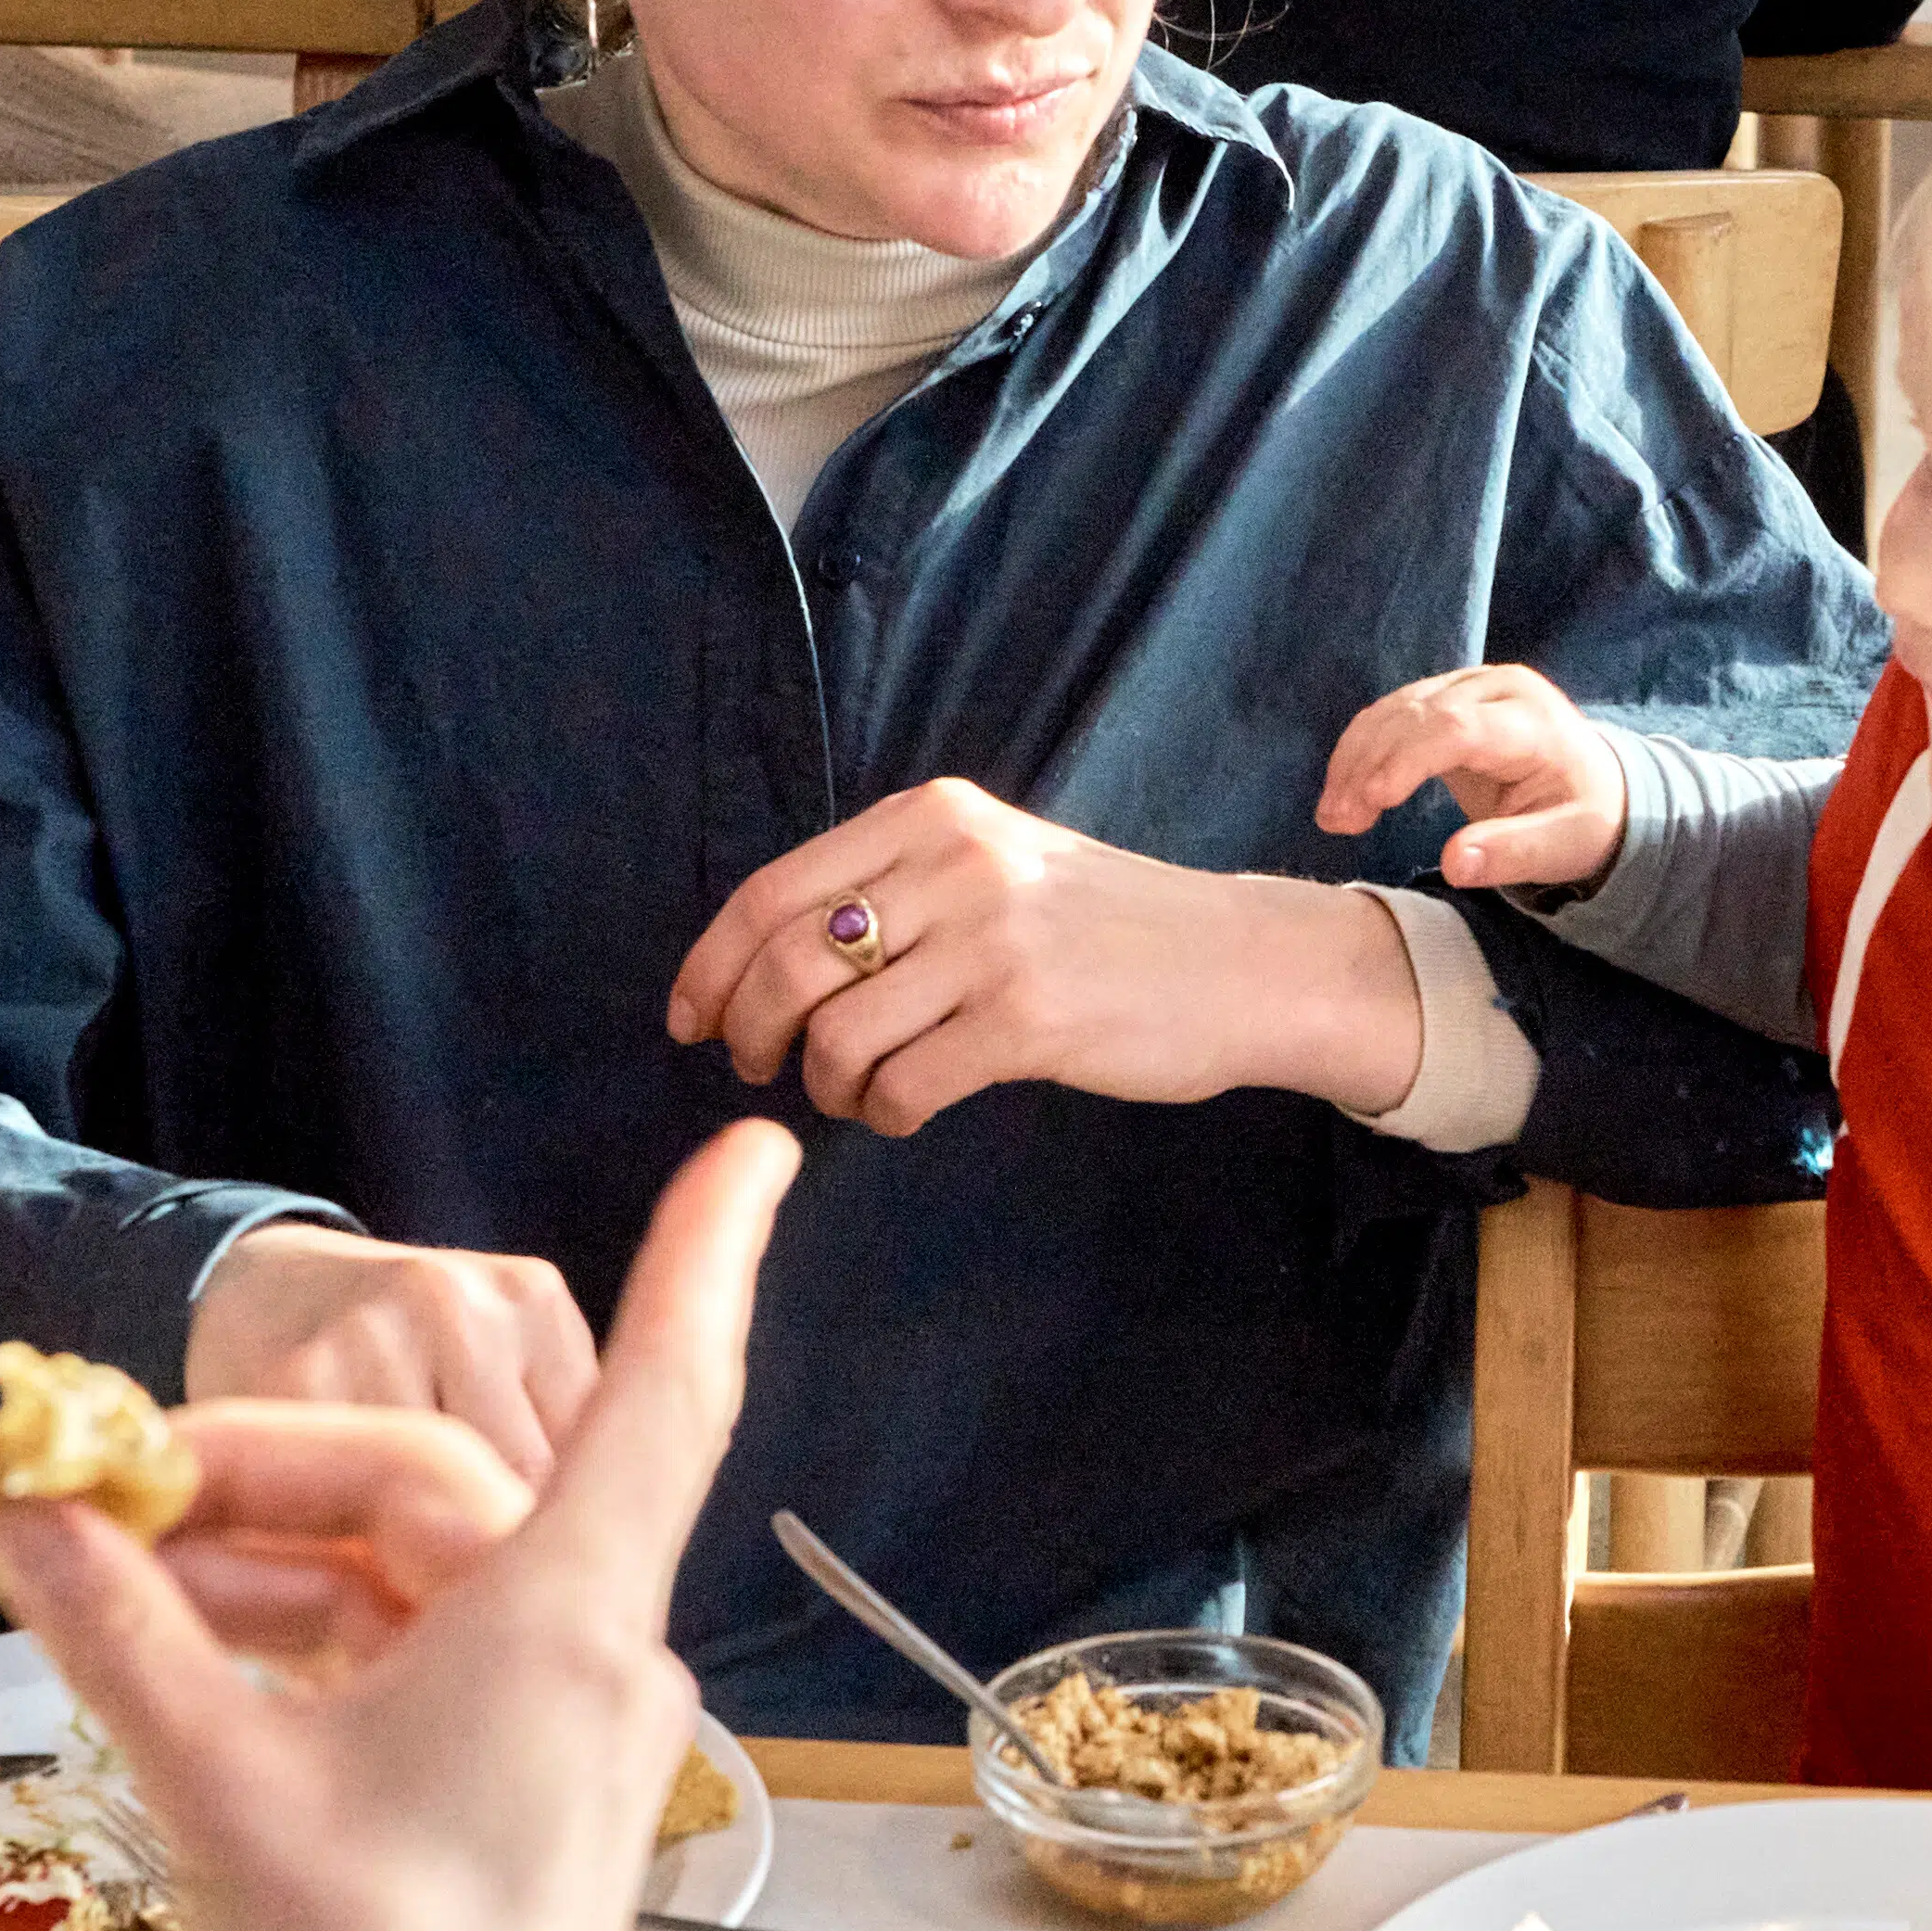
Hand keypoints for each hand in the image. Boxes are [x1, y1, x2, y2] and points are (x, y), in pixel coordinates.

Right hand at [0, 1133, 787, 1930]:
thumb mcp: (211, 1778)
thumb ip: (118, 1626)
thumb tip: (25, 1508)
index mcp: (566, 1617)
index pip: (664, 1389)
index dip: (702, 1258)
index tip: (754, 1149)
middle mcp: (591, 1651)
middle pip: (432, 1484)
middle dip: (260, 1470)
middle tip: (89, 1491)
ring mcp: (563, 1724)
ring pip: (412, 1572)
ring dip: (266, 1560)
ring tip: (106, 1585)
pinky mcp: (521, 1787)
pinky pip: (415, 1652)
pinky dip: (307, 1635)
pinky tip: (182, 1654)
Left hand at [671, 783, 1409, 1136]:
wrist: (1241, 964)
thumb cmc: (1107, 927)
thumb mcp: (997, 862)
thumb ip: (895, 885)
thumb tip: (764, 962)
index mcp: (932, 816)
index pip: (771, 892)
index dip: (709, 966)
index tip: (690, 1019)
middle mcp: (955, 865)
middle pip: (786, 965)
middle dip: (750, 1033)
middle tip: (758, 1068)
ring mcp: (993, 942)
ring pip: (837, 1035)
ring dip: (824, 1085)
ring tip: (855, 1093)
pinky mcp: (1028, 1020)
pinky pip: (901, 1086)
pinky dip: (883, 1114)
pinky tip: (906, 1110)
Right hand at [1313, 664, 1627, 893]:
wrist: (1595, 785)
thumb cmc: (1583, 819)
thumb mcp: (1563, 847)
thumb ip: (1512, 854)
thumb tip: (1455, 865)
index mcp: (1530, 720)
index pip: (1455, 728)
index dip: (1406, 761)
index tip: (1370, 803)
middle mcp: (1495, 687)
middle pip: (1415, 713)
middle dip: (1368, 765)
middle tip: (1337, 822)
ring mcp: (1467, 685)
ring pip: (1393, 710)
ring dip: (1354, 759)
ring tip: (1333, 815)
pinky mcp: (1446, 695)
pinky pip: (1391, 714)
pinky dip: (1361, 751)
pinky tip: (1344, 791)